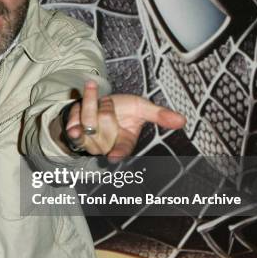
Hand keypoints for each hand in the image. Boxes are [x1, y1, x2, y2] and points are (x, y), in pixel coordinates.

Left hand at [64, 81, 185, 161]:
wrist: (98, 104)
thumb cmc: (124, 108)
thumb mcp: (142, 108)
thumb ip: (158, 115)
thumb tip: (183, 121)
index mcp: (126, 142)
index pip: (123, 149)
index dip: (118, 153)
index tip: (112, 157)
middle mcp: (108, 147)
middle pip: (103, 122)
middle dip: (106, 105)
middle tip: (109, 103)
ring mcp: (90, 143)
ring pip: (87, 121)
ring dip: (91, 103)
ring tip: (97, 100)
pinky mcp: (76, 136)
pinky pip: (73, 124)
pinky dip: (75, 114)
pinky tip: (78, 108)